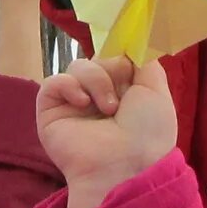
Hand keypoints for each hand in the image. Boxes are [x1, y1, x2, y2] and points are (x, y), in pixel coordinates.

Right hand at [35, 55, 176, 207]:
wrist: (126, 165)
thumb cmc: (147, 132)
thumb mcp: (156, 90)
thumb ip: (144, 62)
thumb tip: (132, 42)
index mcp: (122, 92)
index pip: (114, 57)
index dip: (120, 54)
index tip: (129, 56)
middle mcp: (97, 96)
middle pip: (96, 58)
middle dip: (111, 69)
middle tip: (122, 95)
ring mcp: (73, 104)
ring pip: (78, 66)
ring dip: (96, 80)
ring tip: (108, 108)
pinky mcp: (50, 112)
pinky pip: (53, 82)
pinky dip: (69, 85)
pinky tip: (82, 102)